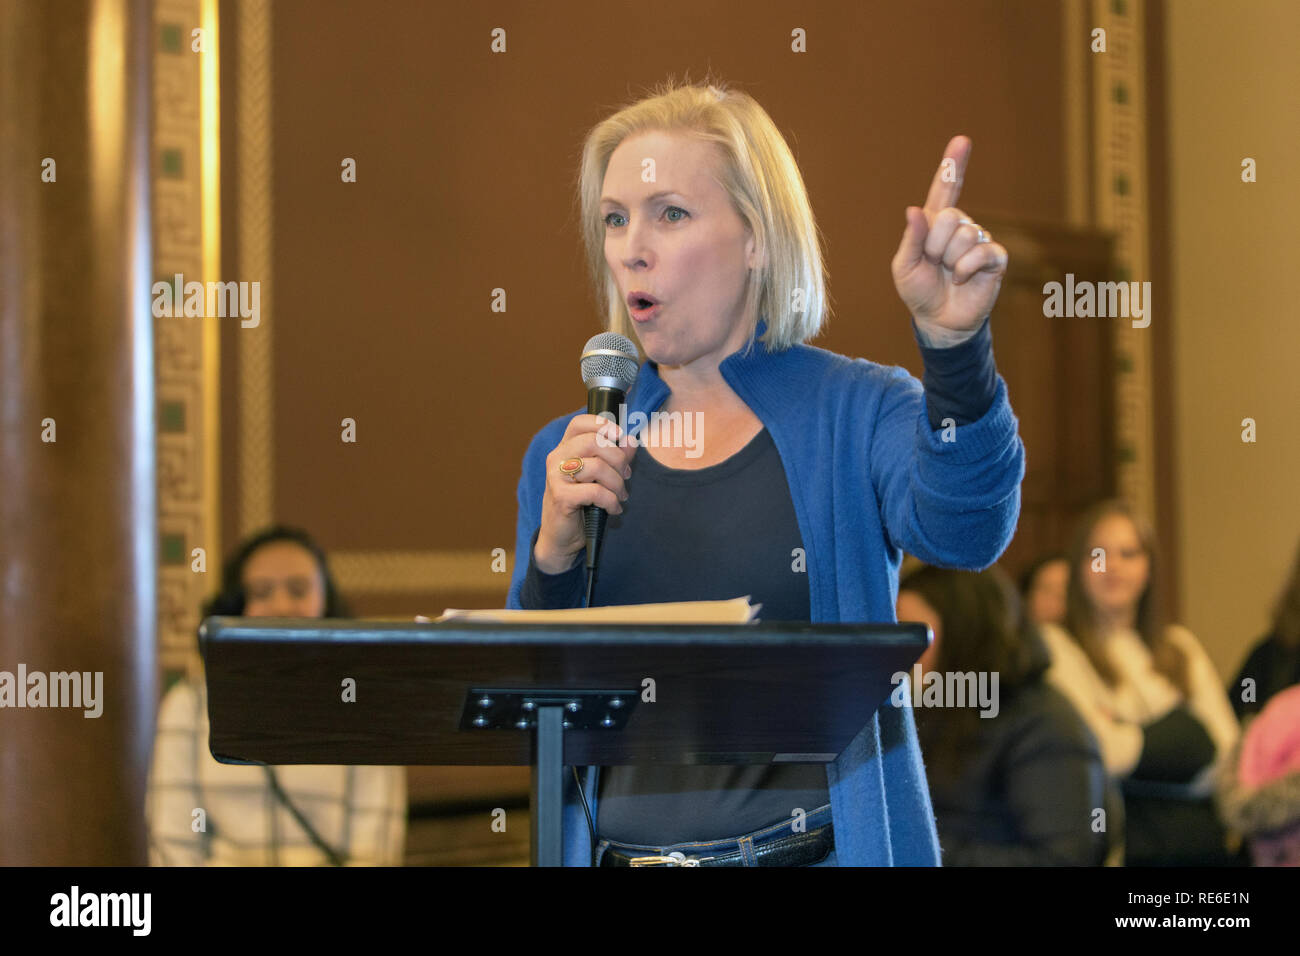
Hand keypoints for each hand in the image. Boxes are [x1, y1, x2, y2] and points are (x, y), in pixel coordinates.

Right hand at [535, 414, 635, 573]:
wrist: (560, 537)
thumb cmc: (581, 504)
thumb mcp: (601, 477)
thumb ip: (615, 456)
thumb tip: (630, 440)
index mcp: (565, 449)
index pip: (579, 423)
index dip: (603, 424)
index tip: (621, 437)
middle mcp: (557, 458)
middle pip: (594, 442)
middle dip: (618, 459)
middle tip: (626, 476)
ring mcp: (556, 477)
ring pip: (597, 466)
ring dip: (617, 483)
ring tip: (621, 495)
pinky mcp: (561, 497)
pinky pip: (596, 492)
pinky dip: (611, 501)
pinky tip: (614, 509)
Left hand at [891, 135, 1008, 340]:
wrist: (939, 321)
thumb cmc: (919, 291)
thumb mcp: (904, 266)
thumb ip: (911, 238)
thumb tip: (914, 210)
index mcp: (934, 223)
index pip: (945, 188)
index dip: (953, 165)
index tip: (962, 140)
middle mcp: (959, 227)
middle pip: (950, 216)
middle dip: (935, 245)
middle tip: (934, 263)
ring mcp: (979, 241)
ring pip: (965, 235)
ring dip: (949, 260)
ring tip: (948, 273)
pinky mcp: (994, 259)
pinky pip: (982, 252)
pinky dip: (966, 268)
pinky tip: (962, 279)